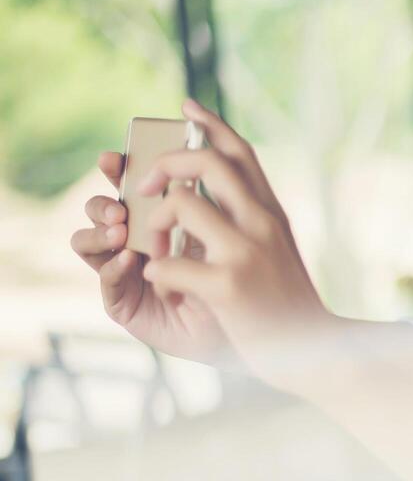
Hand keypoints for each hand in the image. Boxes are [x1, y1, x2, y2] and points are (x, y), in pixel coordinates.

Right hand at [72, 147, 230, 364]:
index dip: (122, 165)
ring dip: (101, 228)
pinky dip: (113, 264)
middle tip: (121, 203)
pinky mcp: (124, 300)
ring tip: (120, 229)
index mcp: (165, 218)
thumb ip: (212, 197)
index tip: (117, 157)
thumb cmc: (246, 284)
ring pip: (90, 237)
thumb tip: (200, 143)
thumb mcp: (232, 234)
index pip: (134, 184)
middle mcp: (142, 240)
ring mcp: (129, 270)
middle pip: (106, 205)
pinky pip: (105, 276)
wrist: (254, 337)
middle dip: (105, 197)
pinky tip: (129, 259)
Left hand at [126, 99, 338, 394]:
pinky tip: (165, 285)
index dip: (210, 124)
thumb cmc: (286, 304)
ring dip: (152, 223)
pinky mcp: (228, 286)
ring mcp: (246, 253)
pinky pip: (168, 262)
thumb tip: (216, 192)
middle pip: (207, 163)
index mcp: (271, 213)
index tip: (186, 107)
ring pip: (181, 204)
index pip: (240, 152)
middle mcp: (262, 224)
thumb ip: (252, 219)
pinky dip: (156, 271)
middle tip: (145, 187)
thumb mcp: (277, 250)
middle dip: (165, 166)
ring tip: (152, 246)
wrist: (314, 350)